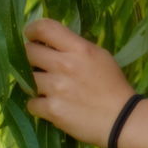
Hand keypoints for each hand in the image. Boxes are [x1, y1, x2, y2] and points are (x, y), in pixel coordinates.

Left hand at [22, 18, 136, 147]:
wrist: (121, 119)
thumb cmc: (113, 85)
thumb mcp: (101, 57)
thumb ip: (76, 49)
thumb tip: (52, 44)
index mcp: (80, 49)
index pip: (45, 28)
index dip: (33, 30)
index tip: (31, 36)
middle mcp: (65, 64)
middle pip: (28, 52)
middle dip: (30, 57)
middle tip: (38, 64)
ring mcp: (56, 88)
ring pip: (26, 78)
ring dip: (34, 82)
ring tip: (48, 88)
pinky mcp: (51, 109)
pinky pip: (31, 102)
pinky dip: (38, 104)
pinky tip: (51, 105)